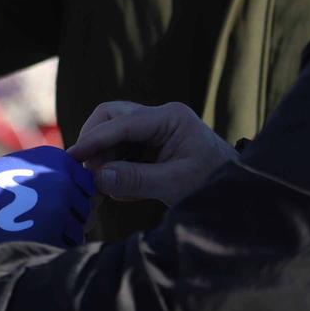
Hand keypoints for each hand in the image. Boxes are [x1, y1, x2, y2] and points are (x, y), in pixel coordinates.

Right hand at [0, 145, 92, 248]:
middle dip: (71, 219)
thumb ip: (58, 176)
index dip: (74, 198)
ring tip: (34, 231)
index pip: (88, 186)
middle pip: (86, 209)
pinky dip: (52, 247)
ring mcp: (59, 207)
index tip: (54, 204)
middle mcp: (64, 180)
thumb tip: (91, 200)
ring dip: (62, 235)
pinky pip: (65, 246)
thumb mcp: (25, 167)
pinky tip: (31, 240)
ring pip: (78, 230)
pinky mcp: (50, 233)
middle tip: (42, 222)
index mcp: (59, 160)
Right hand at [69, 101, 238, 206]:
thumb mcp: (175, 184)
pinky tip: (121, 191)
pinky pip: (122, 151)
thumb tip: (98, 178)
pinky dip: (115, 169)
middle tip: (86, 172)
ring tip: (102, 188)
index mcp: (170, 118)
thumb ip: (135, 179)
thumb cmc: (214, 183)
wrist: (237, 193)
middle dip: (95, 142)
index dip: (93, 139)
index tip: (72, 158)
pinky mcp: (152, 146)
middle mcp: (160, 118)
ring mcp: (155, 131)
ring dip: (104, 159)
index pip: (121, 122)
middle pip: (111, 117)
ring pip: (113, 135)